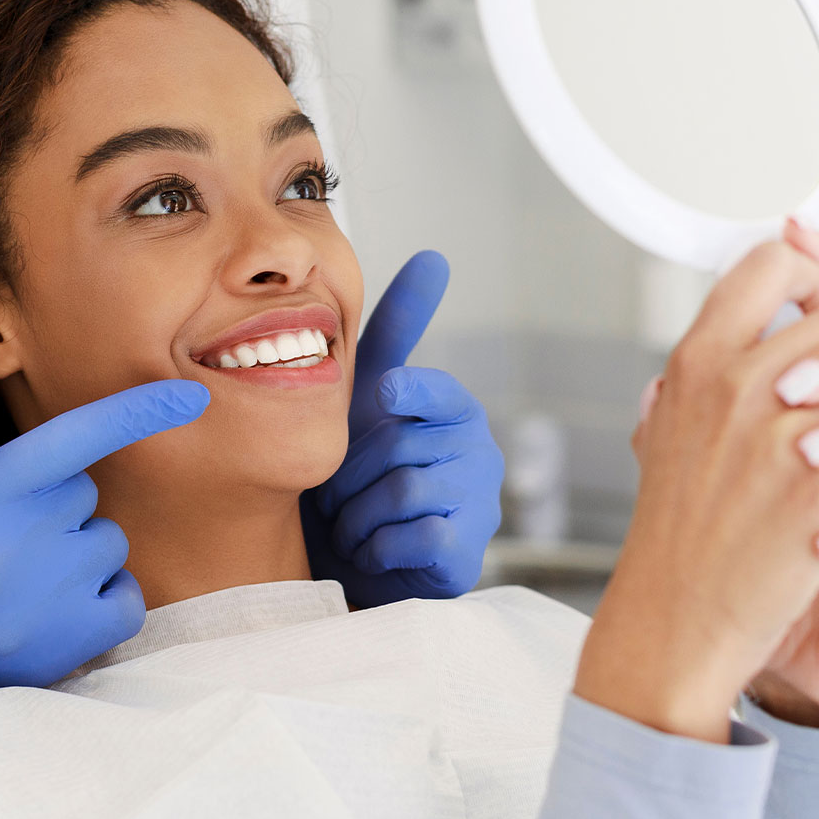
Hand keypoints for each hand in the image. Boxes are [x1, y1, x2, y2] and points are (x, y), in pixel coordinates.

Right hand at [0, 344, 208, 702]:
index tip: (191, 397)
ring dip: (77, 545)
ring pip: (108, 543)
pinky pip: (126, 601)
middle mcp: (10, 553)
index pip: (68, 439)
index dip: (134, 412)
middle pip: (86, 492)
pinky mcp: (57, 654)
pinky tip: (53, 599)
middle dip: (53, 497)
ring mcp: (39, 609)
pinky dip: (105, 593)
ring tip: (12, 569)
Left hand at [302, 251, 503, 607]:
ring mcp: (480, 502)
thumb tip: (435, 257)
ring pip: (401, 492)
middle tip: (338, 497)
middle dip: (348, 477)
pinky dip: (376, 547)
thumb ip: (396, 334)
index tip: (388, 393)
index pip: (438, 389)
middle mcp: (478, 450)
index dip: (409, 390)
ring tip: (353, 525)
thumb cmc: (362, 474)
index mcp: (453, 411)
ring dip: (356, 515)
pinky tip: (374, 549)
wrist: (359, 561)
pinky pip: (415, 536)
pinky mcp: (468, 551)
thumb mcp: (369, 401)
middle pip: (397, 445)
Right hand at [576, 228, 818, 741]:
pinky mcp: (818, 493)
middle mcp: (734, 389)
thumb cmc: (673, 535)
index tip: (817, 295)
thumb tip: (740, 316)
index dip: (807, 271)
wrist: (672, 618)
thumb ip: (704, 372)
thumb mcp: (671, 436)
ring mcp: (778, 438)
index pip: (769, 268)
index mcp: (695, 367)